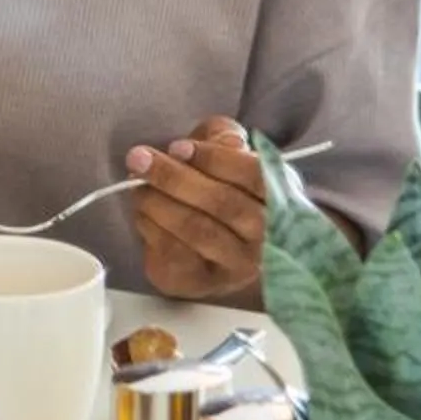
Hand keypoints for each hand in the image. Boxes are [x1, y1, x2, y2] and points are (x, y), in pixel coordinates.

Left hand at [126, 114, 264, 300]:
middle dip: (175, 178)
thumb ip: (225, 137)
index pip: (256, 176)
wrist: (214, 245)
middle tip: (139, 158)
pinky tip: (144, 212)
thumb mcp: (229, 150)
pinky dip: (151, 227)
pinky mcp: (205, 283)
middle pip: (224, 204)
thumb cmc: (223, 187)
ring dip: (158, 202)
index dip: (215, 159)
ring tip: (138, 184)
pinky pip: (175, 254)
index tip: (178, 147)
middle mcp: (268, 238)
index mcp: (282, 197)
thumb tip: (225, 143)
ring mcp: (239, 266)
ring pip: (197, 230)